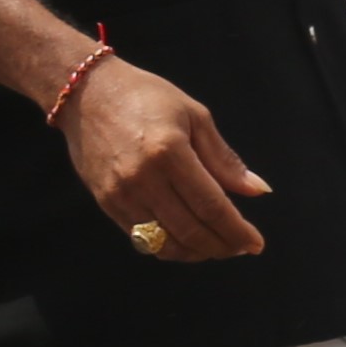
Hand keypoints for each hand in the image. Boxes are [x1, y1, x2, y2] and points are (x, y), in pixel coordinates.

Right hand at [62, 52, 270, 260]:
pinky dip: (170, 248)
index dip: (236, 231)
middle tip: (241, 248)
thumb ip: (224, 159)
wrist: (87, 94)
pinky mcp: (106, 203)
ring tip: (218, 246)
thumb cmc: (146, 97)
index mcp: (169, 152)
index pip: (211, 206)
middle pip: (191, 231)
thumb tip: (258, 190)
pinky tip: (188, 241)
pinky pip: (143, 240)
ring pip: (166, 243)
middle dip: (222, 247)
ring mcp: (121, 194)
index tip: (256, 244)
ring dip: (198, 253)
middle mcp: (143, 178)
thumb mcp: (194, 115)